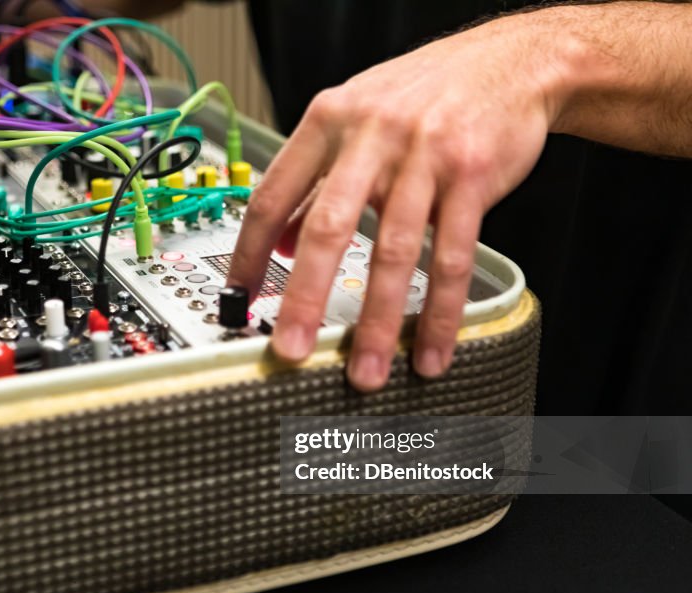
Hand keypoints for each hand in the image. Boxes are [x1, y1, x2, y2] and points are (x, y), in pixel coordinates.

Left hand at [227, 11, 573, 390]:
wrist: (512, 62)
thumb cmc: (426, 93)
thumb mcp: (355, 119)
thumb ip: (314, 178)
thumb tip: (278, 239)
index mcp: (329, 121)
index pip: (273, 196)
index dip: (249, 253)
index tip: (239, 299)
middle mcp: (370, 136)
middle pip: (327, 229)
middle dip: (304, 298)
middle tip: (290, 348)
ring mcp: (423, 156)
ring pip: (393, 252)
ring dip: (379, 322)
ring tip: (367, 370)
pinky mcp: (472, 177)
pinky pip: (452, 257)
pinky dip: (441, 311)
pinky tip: (432, 349)